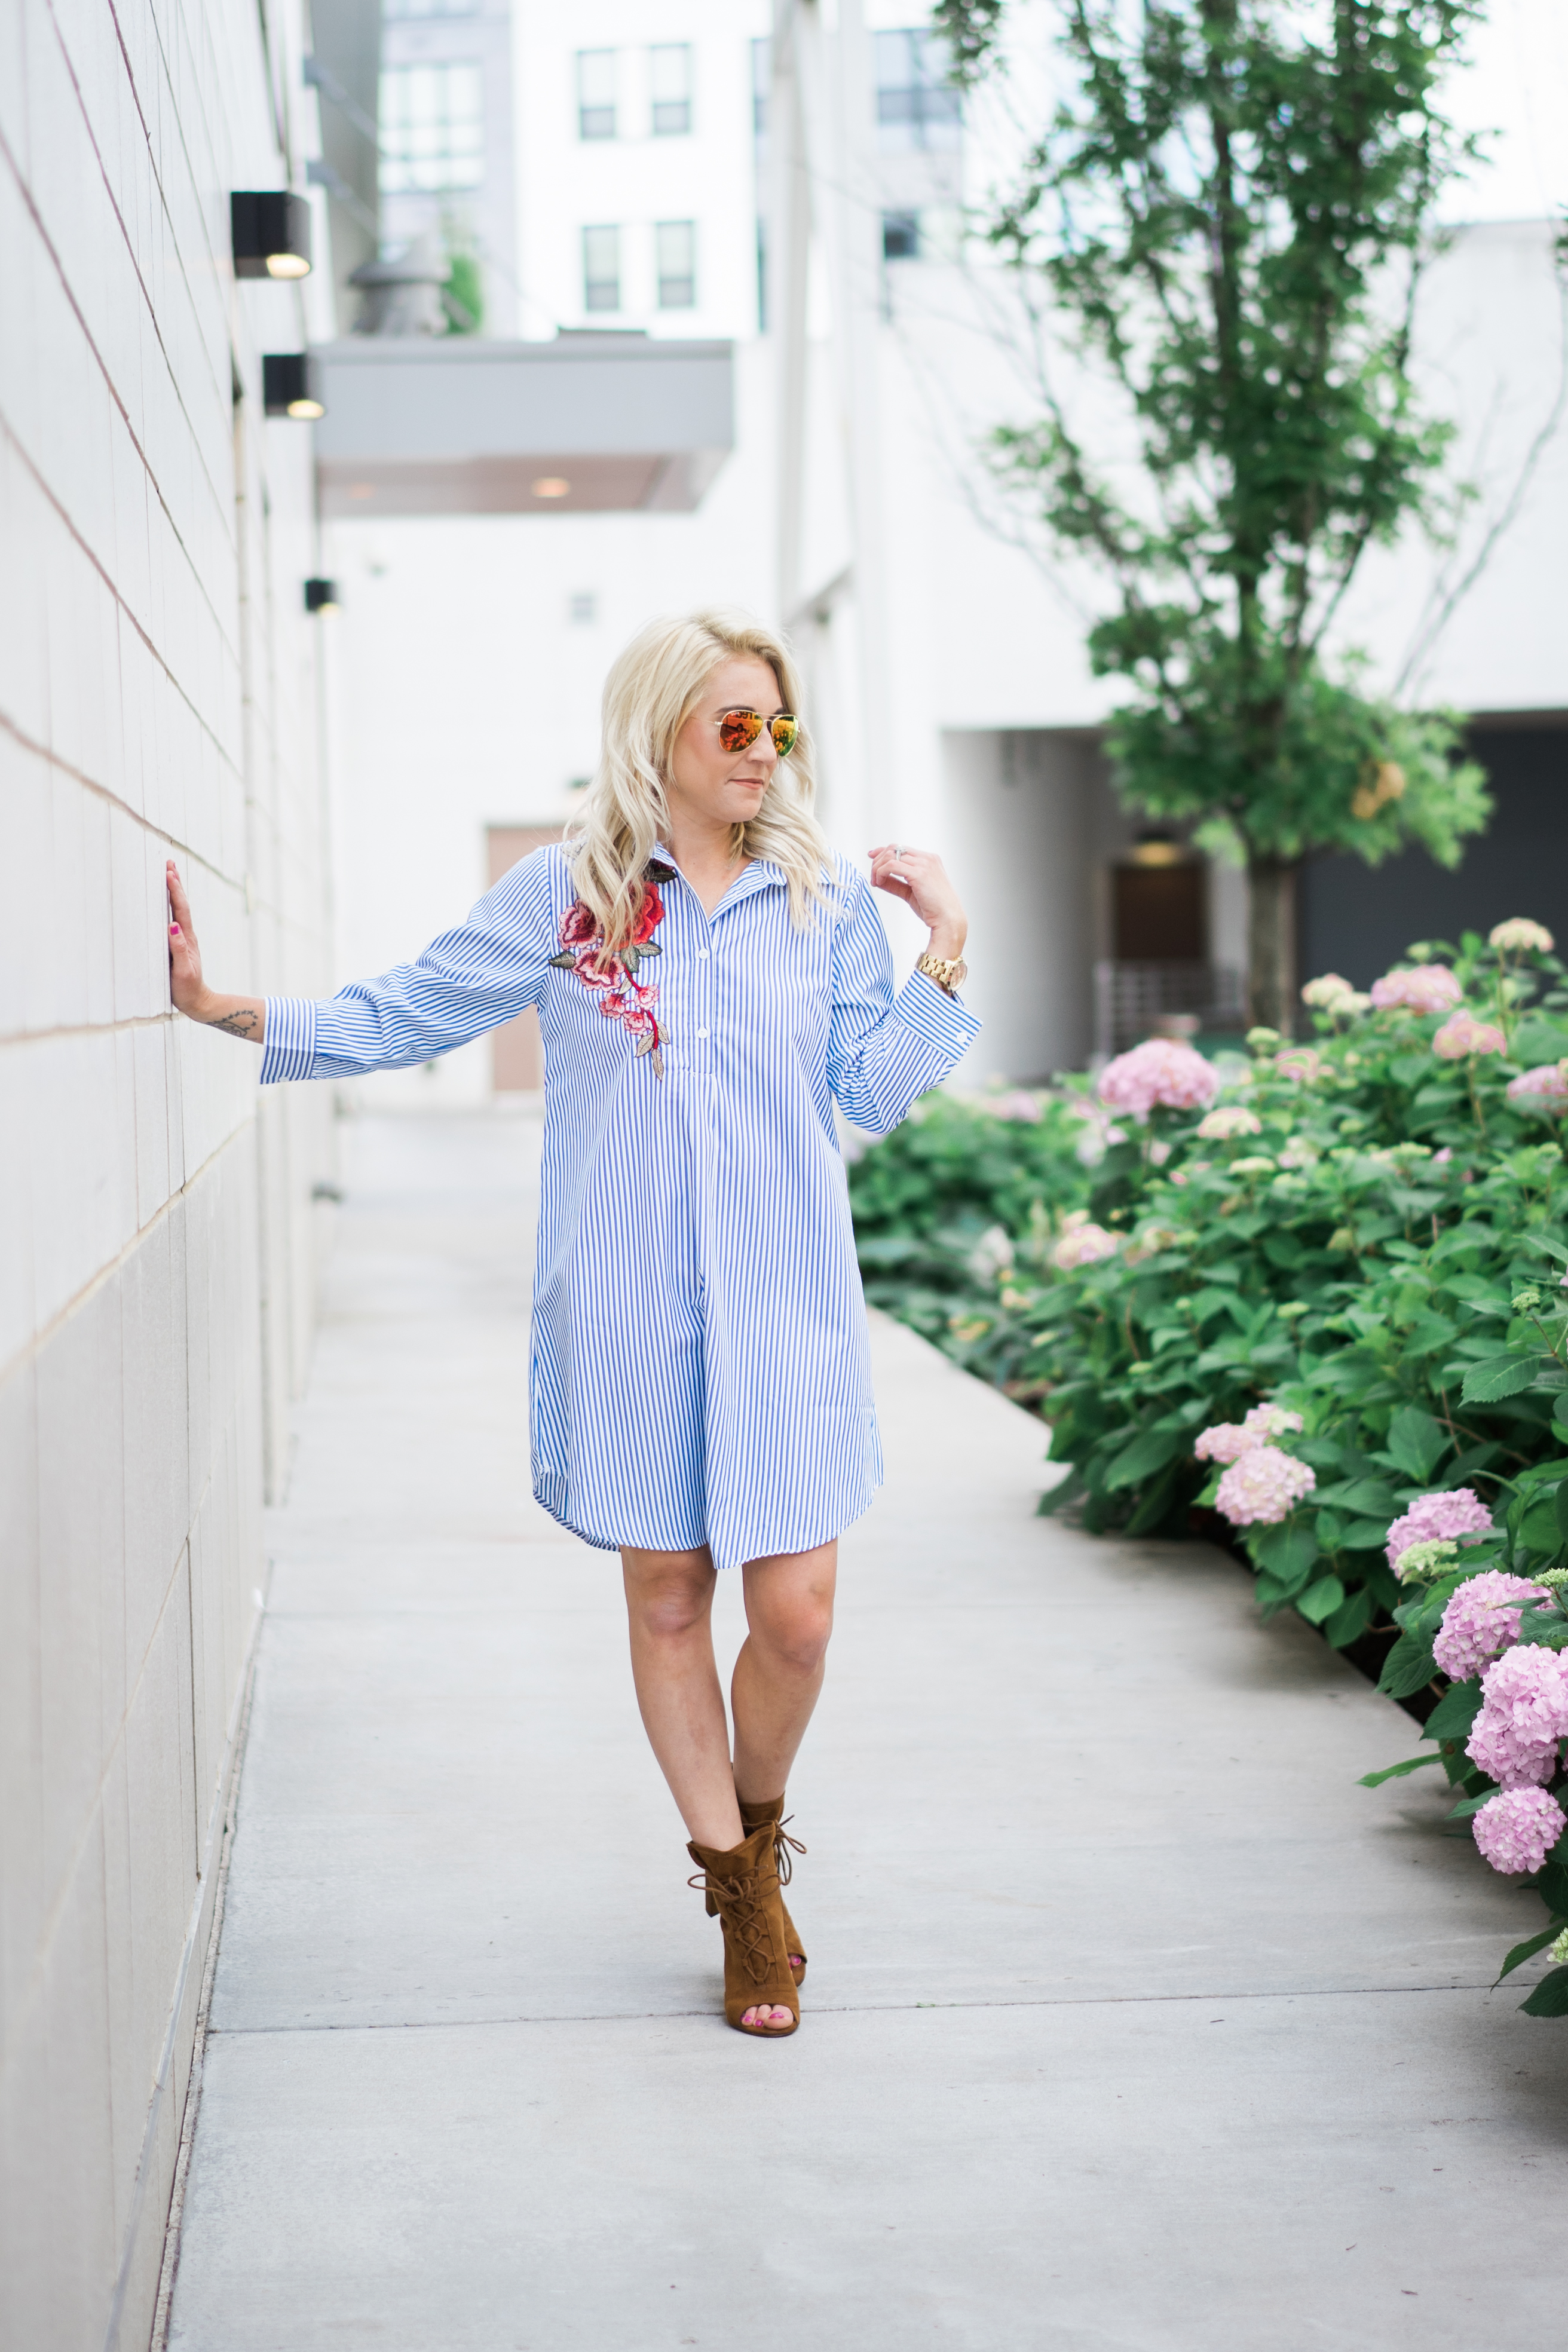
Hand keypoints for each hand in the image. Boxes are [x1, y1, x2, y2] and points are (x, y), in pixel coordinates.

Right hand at [166, 861, 266, 1042]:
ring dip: (173, 892)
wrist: (198, 1002)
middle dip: (175, 883)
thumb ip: (179, 949)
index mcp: (187, 939)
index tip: (169, 872)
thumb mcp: (183, 971)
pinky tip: (166, 903)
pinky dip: (170, 906)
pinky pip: (174, 919)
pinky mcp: (179, 945)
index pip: (180, 910)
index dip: (175, 890)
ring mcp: (183, 939)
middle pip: (180, 905)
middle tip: (169, 863)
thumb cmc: (188, 989)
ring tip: (169, 874)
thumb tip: (172, 926)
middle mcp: (186, 935)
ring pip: (178, 910)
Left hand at [868, 844, 967, 959]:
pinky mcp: (919, 873)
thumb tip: (879, 879)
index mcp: (929, 860)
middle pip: (894, 848)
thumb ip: (896, 884)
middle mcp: (927, 858)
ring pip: (891, 854)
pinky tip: (879, 883)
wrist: (948, 920)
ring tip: (875, 882)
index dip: (883, 851)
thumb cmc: (933, 909)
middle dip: (878, 860)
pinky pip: (892, 865)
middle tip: (873, 877)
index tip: (871, 857)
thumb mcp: (911, 892)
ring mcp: (924, 864)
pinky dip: (881, 872)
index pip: (901, 848)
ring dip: (878, 867)